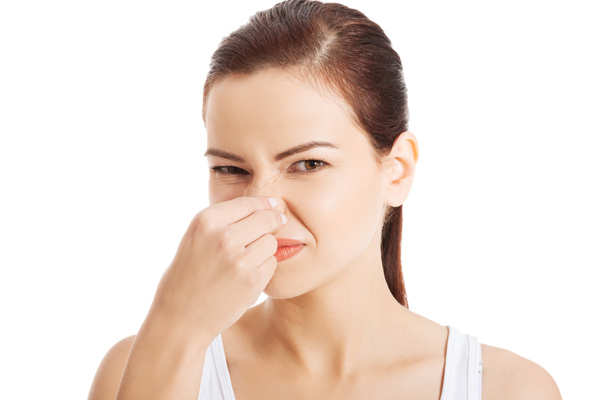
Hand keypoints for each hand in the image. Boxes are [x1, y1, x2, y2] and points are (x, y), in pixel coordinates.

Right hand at [149, 196, 284, 341]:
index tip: (274, 205)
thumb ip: (224, 221)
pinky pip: (271, 264)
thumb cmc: (187, 276)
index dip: (265, 203)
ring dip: (265, 248)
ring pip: (271, 242)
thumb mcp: (196, 238)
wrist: (180, 319)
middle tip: (277, 224)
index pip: (248, 202)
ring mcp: (239, 259)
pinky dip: (264, 268)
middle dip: (273, 222)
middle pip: (266, 219)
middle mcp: (223, 236)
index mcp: (206, 221)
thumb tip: (266, 207)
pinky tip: (246, 276)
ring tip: (246, 260)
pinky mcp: (252, 280)